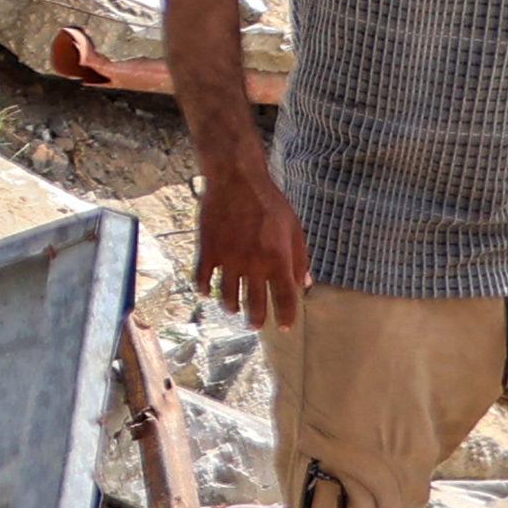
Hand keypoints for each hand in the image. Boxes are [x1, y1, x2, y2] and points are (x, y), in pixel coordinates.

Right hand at [199, 149, 307, 332]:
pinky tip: (206, 291)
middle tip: (256, 325)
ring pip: (228, 295)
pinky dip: (204, 288)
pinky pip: (203, 278)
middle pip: (255, 303)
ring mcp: (229, 260)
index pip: (285, 299)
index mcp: (279, 260)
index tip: (287, 327)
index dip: (287, 316)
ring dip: (231, 306)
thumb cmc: (270, 202)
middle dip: (257, 318)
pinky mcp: (209, 250)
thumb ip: (300, 258)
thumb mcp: (294, 229)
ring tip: (233, 309)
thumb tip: (304, 283)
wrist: (237, 180)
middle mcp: (254, 265)